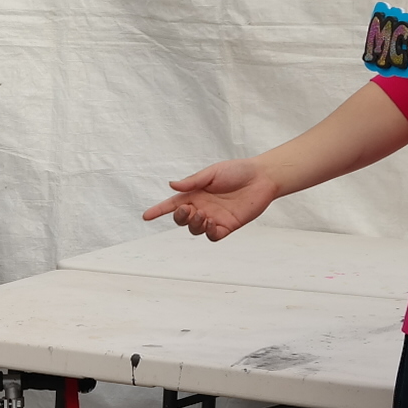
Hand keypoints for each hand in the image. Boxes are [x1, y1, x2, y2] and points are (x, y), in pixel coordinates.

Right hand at [142, 158, 277, 240]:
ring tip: (203, 214)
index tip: (146, 216)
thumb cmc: (237, 171)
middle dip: (179, 217)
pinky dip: (208, 232)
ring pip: (195, 229)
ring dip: (194, 224)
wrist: (261, 178)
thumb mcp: (212, 173)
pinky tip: (212, 223)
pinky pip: (212, 236)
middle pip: (181, 220)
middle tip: (189, 209)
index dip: (159, 210)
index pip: (172, 204)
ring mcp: (214, 218)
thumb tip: (171, 185)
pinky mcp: (227, 226)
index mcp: (195, 194)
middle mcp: (202, 207)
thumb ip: (192, 182)